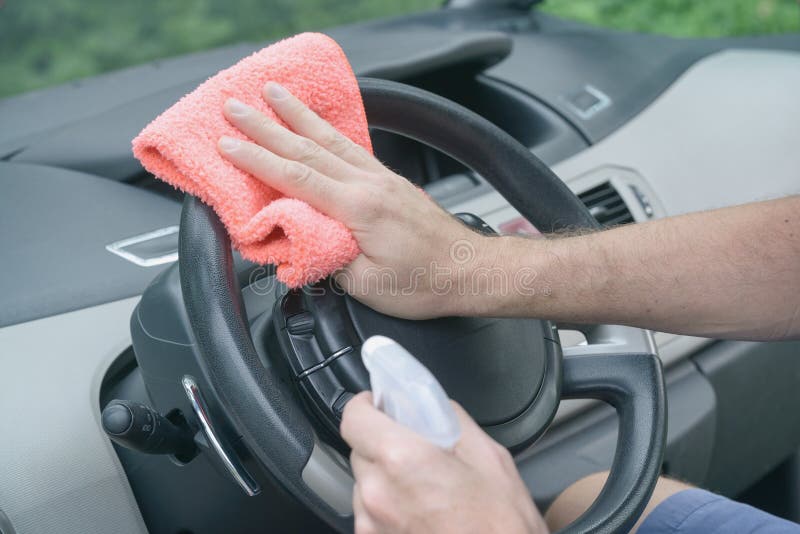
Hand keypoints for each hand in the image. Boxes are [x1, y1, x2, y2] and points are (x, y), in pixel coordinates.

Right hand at [218, 82, 501, 318]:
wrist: (468, 270)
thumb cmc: (425, 282)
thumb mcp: (367, 285)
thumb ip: (328, 260)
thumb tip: (300, 243)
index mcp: (360, 209)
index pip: (297, 177)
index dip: (258, 160)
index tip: (229, 144)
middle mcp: (370, 184)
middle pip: (308, 148)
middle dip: (266, 126)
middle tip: (235, 105)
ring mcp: (381, 178)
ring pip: (330, 139)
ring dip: (297, 114)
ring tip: (273, 92)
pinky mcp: (390, 180)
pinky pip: (352, 146)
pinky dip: (328, 129)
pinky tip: (318, 121)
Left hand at [340, 392, 547, 533]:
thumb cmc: (501, 526)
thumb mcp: (489, 456)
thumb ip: (451, 420)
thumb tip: (431, 406)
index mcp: (402, 460)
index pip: (353, 418)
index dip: (366, 406)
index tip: (378, 405)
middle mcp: (378, 494)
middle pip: (359, 450)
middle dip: (382, 444)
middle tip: (414, 449)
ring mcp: (372, 526)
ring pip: (364, 484)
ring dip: (384, 479)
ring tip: (423, 489)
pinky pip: (370, 515)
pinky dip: (388, 508)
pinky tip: (421, 513)